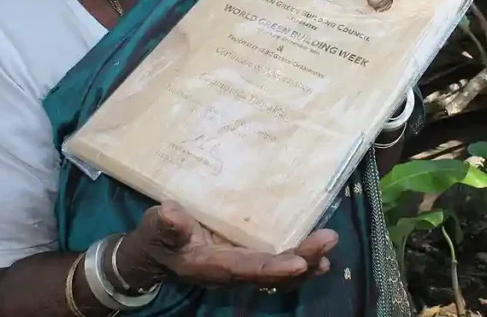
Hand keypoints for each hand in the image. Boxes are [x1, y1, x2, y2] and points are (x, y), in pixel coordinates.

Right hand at [121, 202, 336, 289]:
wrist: (156, 251)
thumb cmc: (158, 236)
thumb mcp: (157, 226)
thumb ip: (167, 224)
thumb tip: (171, 214)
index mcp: (213, 265)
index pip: (248, 269)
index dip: (274, 267)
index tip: (300, 262)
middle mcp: (233, 271)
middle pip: (273, 273)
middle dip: (303, 260)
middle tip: (329, 240)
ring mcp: (242, 266)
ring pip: (280, 271)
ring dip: (307, 261)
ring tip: (330, 246)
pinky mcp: (247, 256)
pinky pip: (277, 264)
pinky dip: (301, 260)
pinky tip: (319, 254)